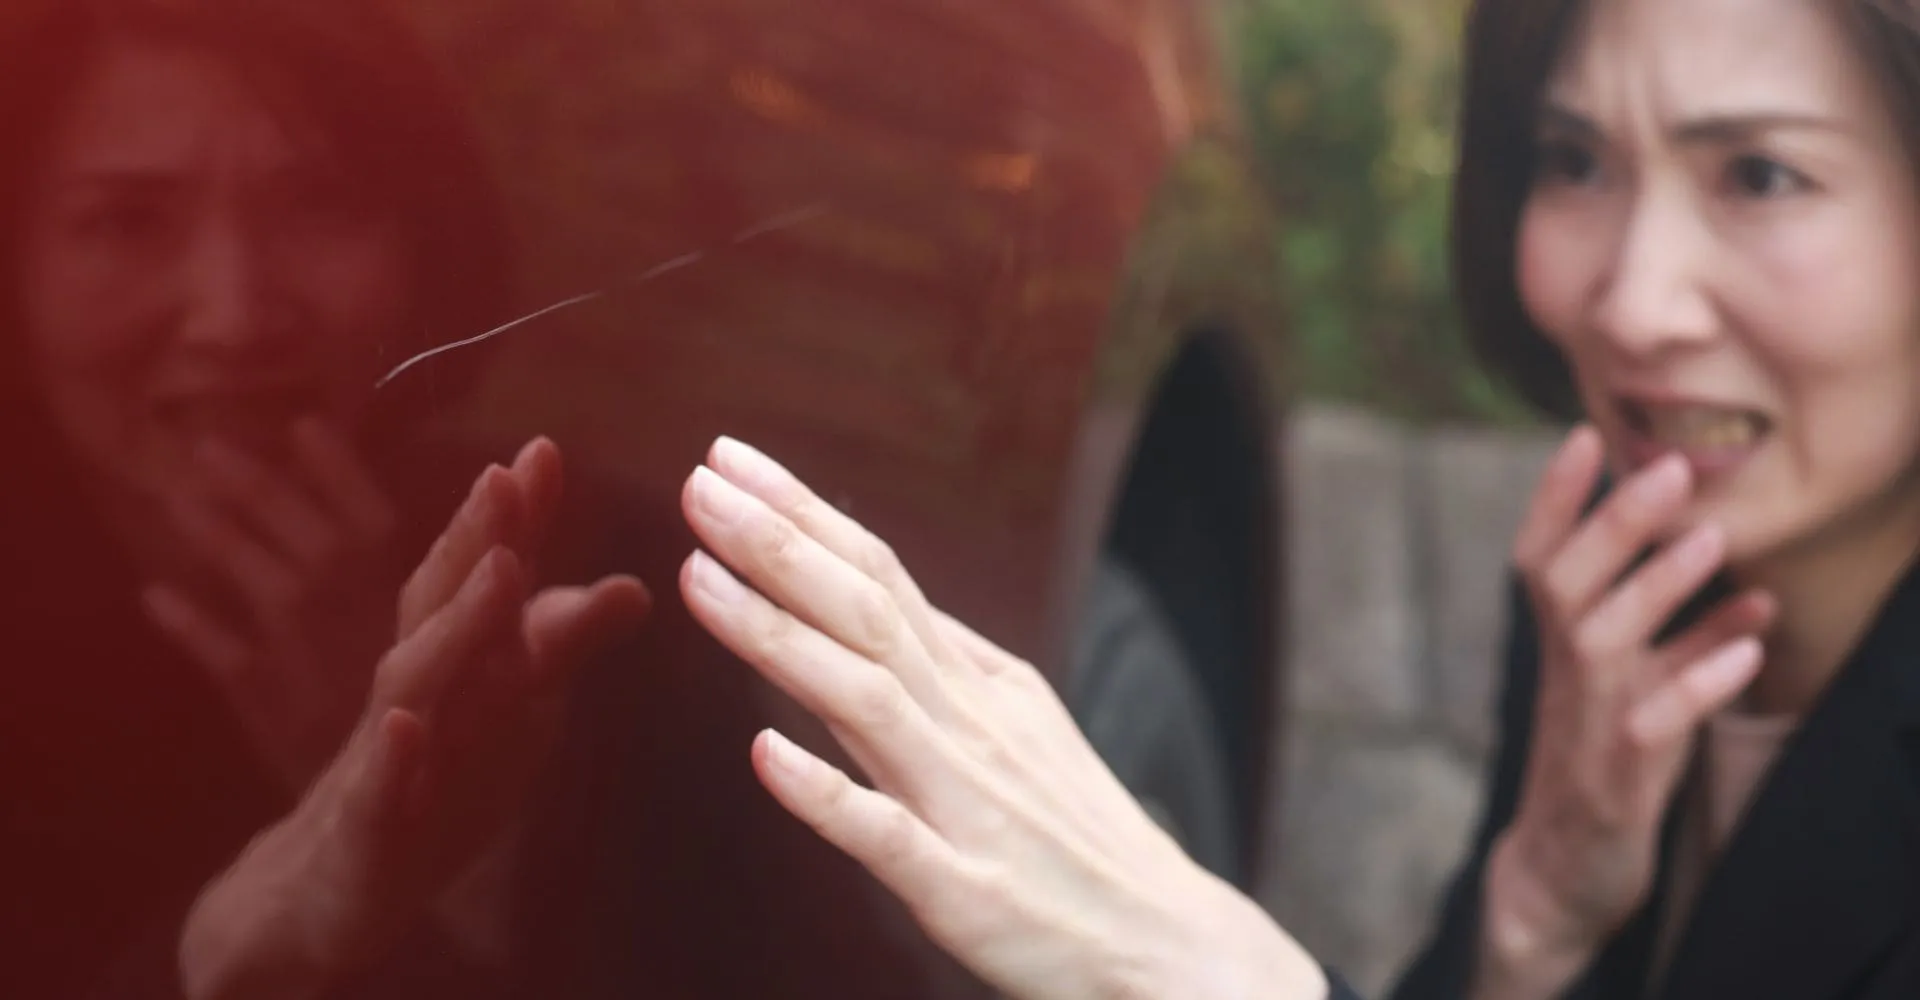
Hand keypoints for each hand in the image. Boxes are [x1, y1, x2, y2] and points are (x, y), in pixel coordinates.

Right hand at [178, 438, 649, 999]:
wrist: (309, 904)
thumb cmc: (418, 796)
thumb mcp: (499, 724)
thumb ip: (549, 650)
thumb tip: (632, 589)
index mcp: (445, 670)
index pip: (475, 582)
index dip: (509, 520)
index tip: (543, 450)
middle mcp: (410, 698)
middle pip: (438, 605)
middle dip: (478, 538)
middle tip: (512, 473)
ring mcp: (381, 762)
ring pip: (414, 683)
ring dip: (456, 624)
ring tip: (501, 568)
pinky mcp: (361, 836)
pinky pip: (374, 794)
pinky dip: (388, 760)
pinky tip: (403, 728)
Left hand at [677, 437, 1326, 999]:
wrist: (1170, 943)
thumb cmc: (1078, 841)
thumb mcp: (1023, 727)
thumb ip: (947, 668)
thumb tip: (885, 601)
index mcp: (980, 684)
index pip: (882, 576)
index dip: (804, 516)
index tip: (732, 460)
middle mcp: (969, 726)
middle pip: (866, 613)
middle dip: (778, 544)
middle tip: (701, 483)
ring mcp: (966, 804)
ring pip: (866, 699)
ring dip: (779, 634)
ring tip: (701, 576)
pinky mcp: (965, 889)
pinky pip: (889, 837)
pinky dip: (828, 794)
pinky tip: (765, 753)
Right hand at [1475, 427, 1775, 997]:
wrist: (1563, 868)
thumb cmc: (1605, 763)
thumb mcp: (1642, 690)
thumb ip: (1686, 639)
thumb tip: (1754, 587)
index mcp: (1560, 645)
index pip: (1539, 556)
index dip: (1555, 497)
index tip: (1585, 433)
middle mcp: (1563, 673)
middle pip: (1566, 581)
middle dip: (1614, 522)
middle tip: (1666, 465)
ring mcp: (1583, 722)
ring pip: (1605, 640)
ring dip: (1658, 587)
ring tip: (1711, 538)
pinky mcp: (1615, 776)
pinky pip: (1654, 721)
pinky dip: (1698, 680)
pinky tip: (1748, 649)